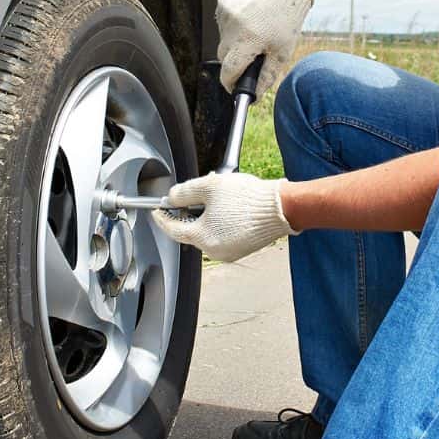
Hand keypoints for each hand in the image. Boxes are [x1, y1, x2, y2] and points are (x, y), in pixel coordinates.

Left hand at [150, 172, 296, 262]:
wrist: (281, 208)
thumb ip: (184, 192)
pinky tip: (229, 206)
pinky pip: (223, 235)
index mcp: (202, 238)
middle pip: (191, 230)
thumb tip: (172, 197)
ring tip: (217, 196)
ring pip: (208, 232)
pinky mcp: (242, 249)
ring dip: (207, 215)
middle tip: (193, 193)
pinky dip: (221, 222)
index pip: (172, 229)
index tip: (157, 209)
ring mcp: (230, 252)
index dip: (162, 216)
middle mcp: (214, 251)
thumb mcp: (208, 186)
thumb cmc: (248, 198)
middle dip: (190, 211)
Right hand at [217, 0, 314, 100]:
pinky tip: (248, 24)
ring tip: (254, 35)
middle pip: (224, 58)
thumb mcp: (282, 53)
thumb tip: (253, 96)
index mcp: (249, 39)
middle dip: (235, 62)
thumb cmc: (287, 20)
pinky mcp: (223, 5)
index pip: (228, 71)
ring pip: (223, 42)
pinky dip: (233, 31)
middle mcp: (234, 26)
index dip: (230, 83)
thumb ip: (266, 78)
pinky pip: (222, 28)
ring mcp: (226, 14)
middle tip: (252, 57)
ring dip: (234, 45)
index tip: (235, 87)